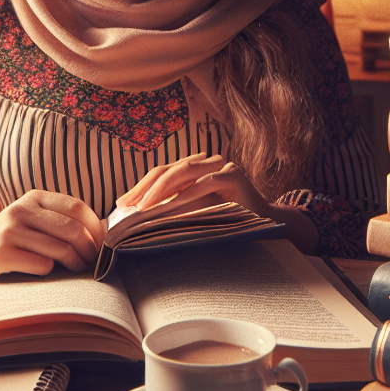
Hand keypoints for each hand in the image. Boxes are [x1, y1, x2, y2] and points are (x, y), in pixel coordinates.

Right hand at [0, 190, 105, 282]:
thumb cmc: (8, 240)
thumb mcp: (32, 221)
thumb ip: (61, 221)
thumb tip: (104, 230)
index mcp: (35, 197)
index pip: (78, 207)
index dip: (96, 228)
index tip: (102, 245)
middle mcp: (22, 209)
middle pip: (72, 229)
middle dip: (90, 250)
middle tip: (93, 263)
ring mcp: (10, 230)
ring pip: (59, 248)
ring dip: (76, 264)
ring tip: (78, 271)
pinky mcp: (0, 253)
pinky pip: (40, 264)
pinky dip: (51, 272)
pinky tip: (48, 273)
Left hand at [115, 153, 267, 216]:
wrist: (266, 227)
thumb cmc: (228, 224)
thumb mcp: (195, 215)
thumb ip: (174, 211)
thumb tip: (138, 219)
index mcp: (195, 170)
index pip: (162, 173)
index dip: (141, 186)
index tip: (123, 204)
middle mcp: (207, 163)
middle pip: (168, 170)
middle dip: (144, 188)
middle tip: (126, 206)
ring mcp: (221, 166)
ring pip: (183, 172)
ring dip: (160, 191)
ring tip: (142, 208)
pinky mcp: (233, 175)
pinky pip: (204, 184)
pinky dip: (186, 196)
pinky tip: (170, 209)